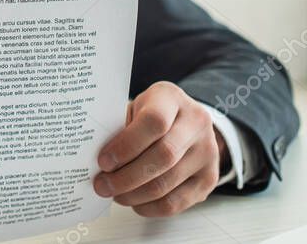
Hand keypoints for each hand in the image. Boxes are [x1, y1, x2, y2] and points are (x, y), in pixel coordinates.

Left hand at [93, 81, 221, 216]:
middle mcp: (196, 123)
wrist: (188, 122)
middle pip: (162, 157)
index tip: (103, 161)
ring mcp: (207, 152)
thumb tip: (97, 160)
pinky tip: (134, 202)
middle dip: (126, 177)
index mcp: (172, 98)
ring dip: (134, 195)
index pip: (154, 122)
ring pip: (167, 183)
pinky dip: (149, 207)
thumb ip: (121, 128)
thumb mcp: (136, 107)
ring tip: (115, 194)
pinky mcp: (209, 179)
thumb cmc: (153, 113)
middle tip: (102, 185)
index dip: (126, 146)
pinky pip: (176, 202)